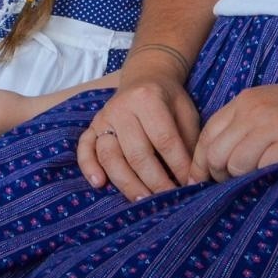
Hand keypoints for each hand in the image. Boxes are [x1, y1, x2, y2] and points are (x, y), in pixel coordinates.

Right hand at [76, 75, 199, 200]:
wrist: (144, 77)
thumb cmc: (168, 100)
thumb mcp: (186, 112)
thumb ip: (188, 142)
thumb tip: (192, 178)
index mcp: (148, 99)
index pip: (164, 140)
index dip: (178, 166)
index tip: (190, 185)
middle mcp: (122, 108)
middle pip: (137, 153)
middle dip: (155, 181)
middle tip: (169, 198)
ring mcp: (103, 118)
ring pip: (110, 156)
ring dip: (127, 183)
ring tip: (143, 201)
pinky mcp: (92, 127)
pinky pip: (85, 148)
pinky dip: (88, 167)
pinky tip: (99, 184)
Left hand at [187, 77, 277, 183]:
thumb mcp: (270, 105)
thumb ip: (244, 125)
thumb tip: (219, 160)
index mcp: (245, 100)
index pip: (206, 135)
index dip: (200, 163)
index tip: (203, 180)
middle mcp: (253, 110)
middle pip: (215, 153)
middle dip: (216, 176)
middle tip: (229, 186)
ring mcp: (272, 125)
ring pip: (234, 164)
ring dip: (239, 180)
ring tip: (254, 181)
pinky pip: (261, 169)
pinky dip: (261, 179)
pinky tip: (272, 177)